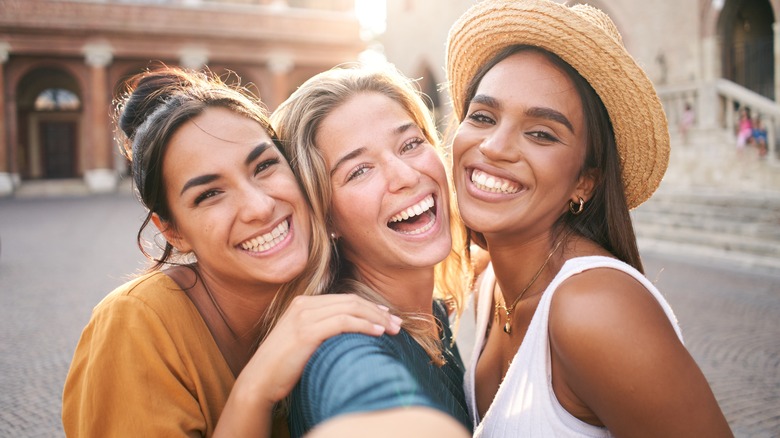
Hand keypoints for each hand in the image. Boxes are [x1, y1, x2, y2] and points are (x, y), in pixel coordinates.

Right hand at [248, 294, 401, 402]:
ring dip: (376, 318)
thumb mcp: (303, 340)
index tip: (388, 316)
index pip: (345, 299)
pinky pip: (343, 322)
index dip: (370, 306)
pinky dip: (363, 325)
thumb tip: (351, 331)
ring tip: (392, 330)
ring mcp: (304, 316)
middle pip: (351, 301)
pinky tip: (377, 333)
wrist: (259, 380)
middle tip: (397, 324)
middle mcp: (304, 305)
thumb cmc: (283, 365)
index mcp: (304, 303)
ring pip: (351, 309)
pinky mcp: (306, 331)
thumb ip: (322, 329)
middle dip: (378, 312)